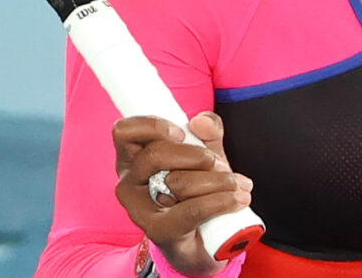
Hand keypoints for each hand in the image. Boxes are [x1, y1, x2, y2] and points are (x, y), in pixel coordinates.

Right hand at [114, 112, 253, 276]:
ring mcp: (139, 209)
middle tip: (218, 163)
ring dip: (217, 180)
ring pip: (177, 182)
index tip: (182, 132)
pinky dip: (220, 202)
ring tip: (237, 184)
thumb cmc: (197, 193)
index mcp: (132, 158)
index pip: (124, 132)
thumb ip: (207, 133)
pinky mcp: (157, 231)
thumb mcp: (205, 157)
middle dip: (197, 155)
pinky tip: (237, 200)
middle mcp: (128, 182)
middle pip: (155, 154)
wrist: (203, 241)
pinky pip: (191, 210)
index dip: (152, 126)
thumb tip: (201, 120)